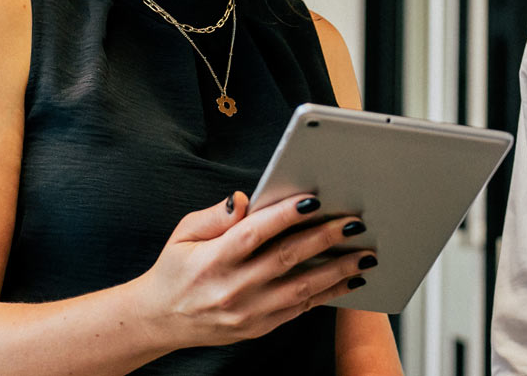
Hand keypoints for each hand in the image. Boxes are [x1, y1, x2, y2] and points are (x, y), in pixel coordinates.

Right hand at [134, 191, 376, 349]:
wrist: (161, 320)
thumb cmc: (176, 269)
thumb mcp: (183, 234)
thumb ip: (214, 216)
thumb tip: (243, 200)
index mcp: (212, 261)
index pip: (254, 233)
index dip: (285, 215)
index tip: (314, 200)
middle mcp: (232, 289)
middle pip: (286, 259)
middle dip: (324, 238)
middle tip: (354, 223)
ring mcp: (248, 313)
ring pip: (301, 289)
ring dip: (337, 270)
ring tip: (365, 254)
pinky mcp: (259, 328)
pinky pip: (300, 309)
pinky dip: (328, 294)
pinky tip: (349, 279)